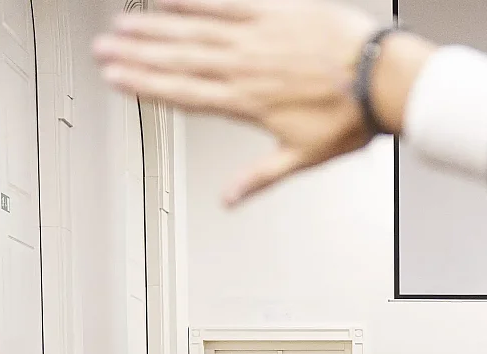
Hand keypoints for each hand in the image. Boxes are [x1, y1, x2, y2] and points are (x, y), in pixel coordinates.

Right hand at [93, 0, 434, 204]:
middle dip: (138, 56)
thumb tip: (229, 201)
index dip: (146, 88)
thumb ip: (260, 177)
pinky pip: (226, 2)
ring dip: (155, 27)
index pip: (183, 95)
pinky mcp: (275, 12)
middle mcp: (245, 67)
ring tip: (123, 24)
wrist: (382, 79)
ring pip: (194, 30)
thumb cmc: (351, 120)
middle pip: (179, 61)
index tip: (116, 82)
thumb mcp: (303, 158)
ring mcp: (257, 37)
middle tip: (104, 51)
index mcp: (247, 104)